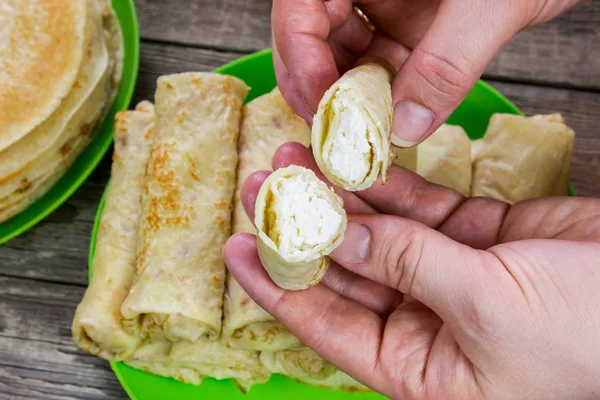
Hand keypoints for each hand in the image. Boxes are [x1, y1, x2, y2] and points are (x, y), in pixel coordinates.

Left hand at [223, 142, 599, 398]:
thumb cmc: (584, 334)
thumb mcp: (482, 305)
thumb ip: (406, 265)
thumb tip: (338, 238)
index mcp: (419, 368)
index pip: (327, 328)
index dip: (278, 288)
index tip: (236, 252)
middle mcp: (425, 323)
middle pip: (345, 271)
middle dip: (302, 228)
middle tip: (260, 187)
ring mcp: (447, 274)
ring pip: (377, 232)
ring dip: (338, 197)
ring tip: (294, 157)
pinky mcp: (474, 235)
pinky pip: (417, 207)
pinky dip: (387, 184)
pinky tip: (350, 161)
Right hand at [272, 0, 584, 144]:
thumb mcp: (490, 4)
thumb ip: (447, 62)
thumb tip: (405, 127)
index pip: (300, 6)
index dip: (300, 55)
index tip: (324, 104)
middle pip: (314, 38)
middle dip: (321, 88)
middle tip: (334, 133)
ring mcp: (388, 9)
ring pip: (347, 60)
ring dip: (353, 102)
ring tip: (365, 138)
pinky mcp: (413, 34)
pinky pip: (384, 72)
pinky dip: (385, 103)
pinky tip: (393, 127)